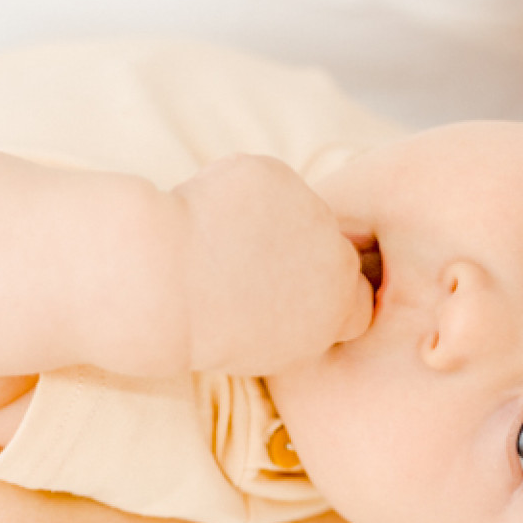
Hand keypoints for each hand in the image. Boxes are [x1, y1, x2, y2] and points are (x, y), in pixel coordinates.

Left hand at [174, 152, 374, 374]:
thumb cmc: (203, 327)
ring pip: (292, 207)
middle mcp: (336, 257)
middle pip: (329, 245)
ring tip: (215, 245)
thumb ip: (297, 318)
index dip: (323, 291)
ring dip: (264, 217)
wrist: (166, 286)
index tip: (287, 294)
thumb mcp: (265, 348)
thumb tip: (290, 289)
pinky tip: (204, 218)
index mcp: (340, 309)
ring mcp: (308, 209)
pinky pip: (258, 179)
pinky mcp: (275, 174)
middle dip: (297, 249)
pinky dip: (232, 191)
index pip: (356, 296)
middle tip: (241, 264)